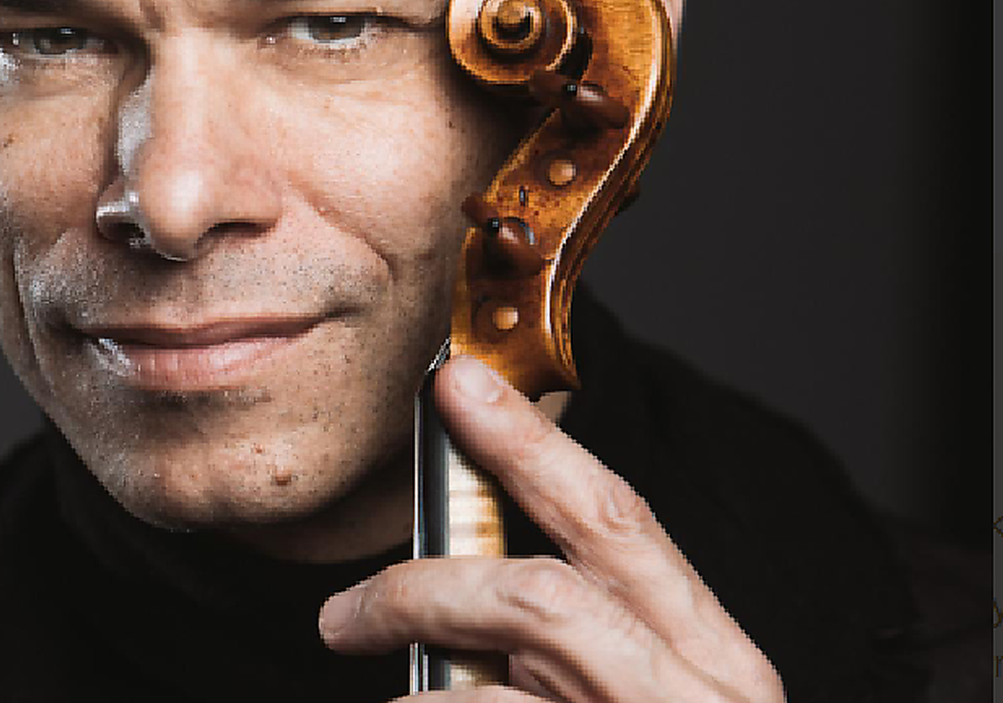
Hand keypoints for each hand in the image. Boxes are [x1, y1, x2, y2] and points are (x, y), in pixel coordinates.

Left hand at [318, 354, 785, 701]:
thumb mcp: (650, 692)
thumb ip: (583, 646)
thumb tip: (465, 605)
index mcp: (715, 658)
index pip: (616, 521)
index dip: (528, 446)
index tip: (456, 390)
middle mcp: (698, 696)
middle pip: (546, 595)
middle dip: (429, 580)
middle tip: (348, 606)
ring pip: (505, 673)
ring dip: (417, 658)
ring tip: (363, 666)